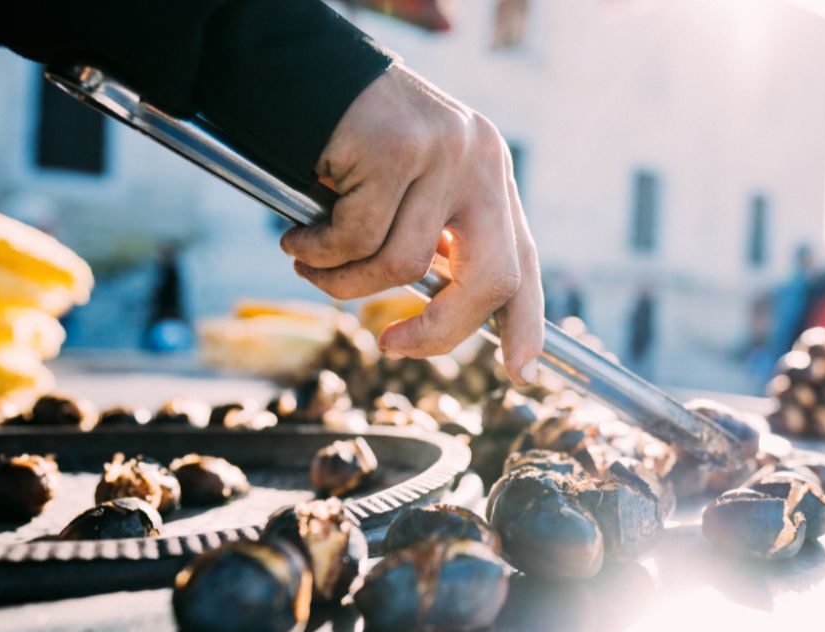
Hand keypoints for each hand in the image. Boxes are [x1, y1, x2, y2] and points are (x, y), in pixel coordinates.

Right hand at [280, 64, 543, 384]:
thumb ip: (432, 241)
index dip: (526, 320)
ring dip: (346, 282)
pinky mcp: (398, 146)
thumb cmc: (344, 141)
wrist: (297, 68)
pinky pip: (358, 237)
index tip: (522, 371)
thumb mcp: (406, 193)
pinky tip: (298, 237)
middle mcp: (481, 160)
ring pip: (404, 264)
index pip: (523, 259)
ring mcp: (445, 150)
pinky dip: (319, 251)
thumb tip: (435, 317)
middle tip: (390, 346)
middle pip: (491, 279)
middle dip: (440, 331)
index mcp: (489, 174)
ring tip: (310, 262)